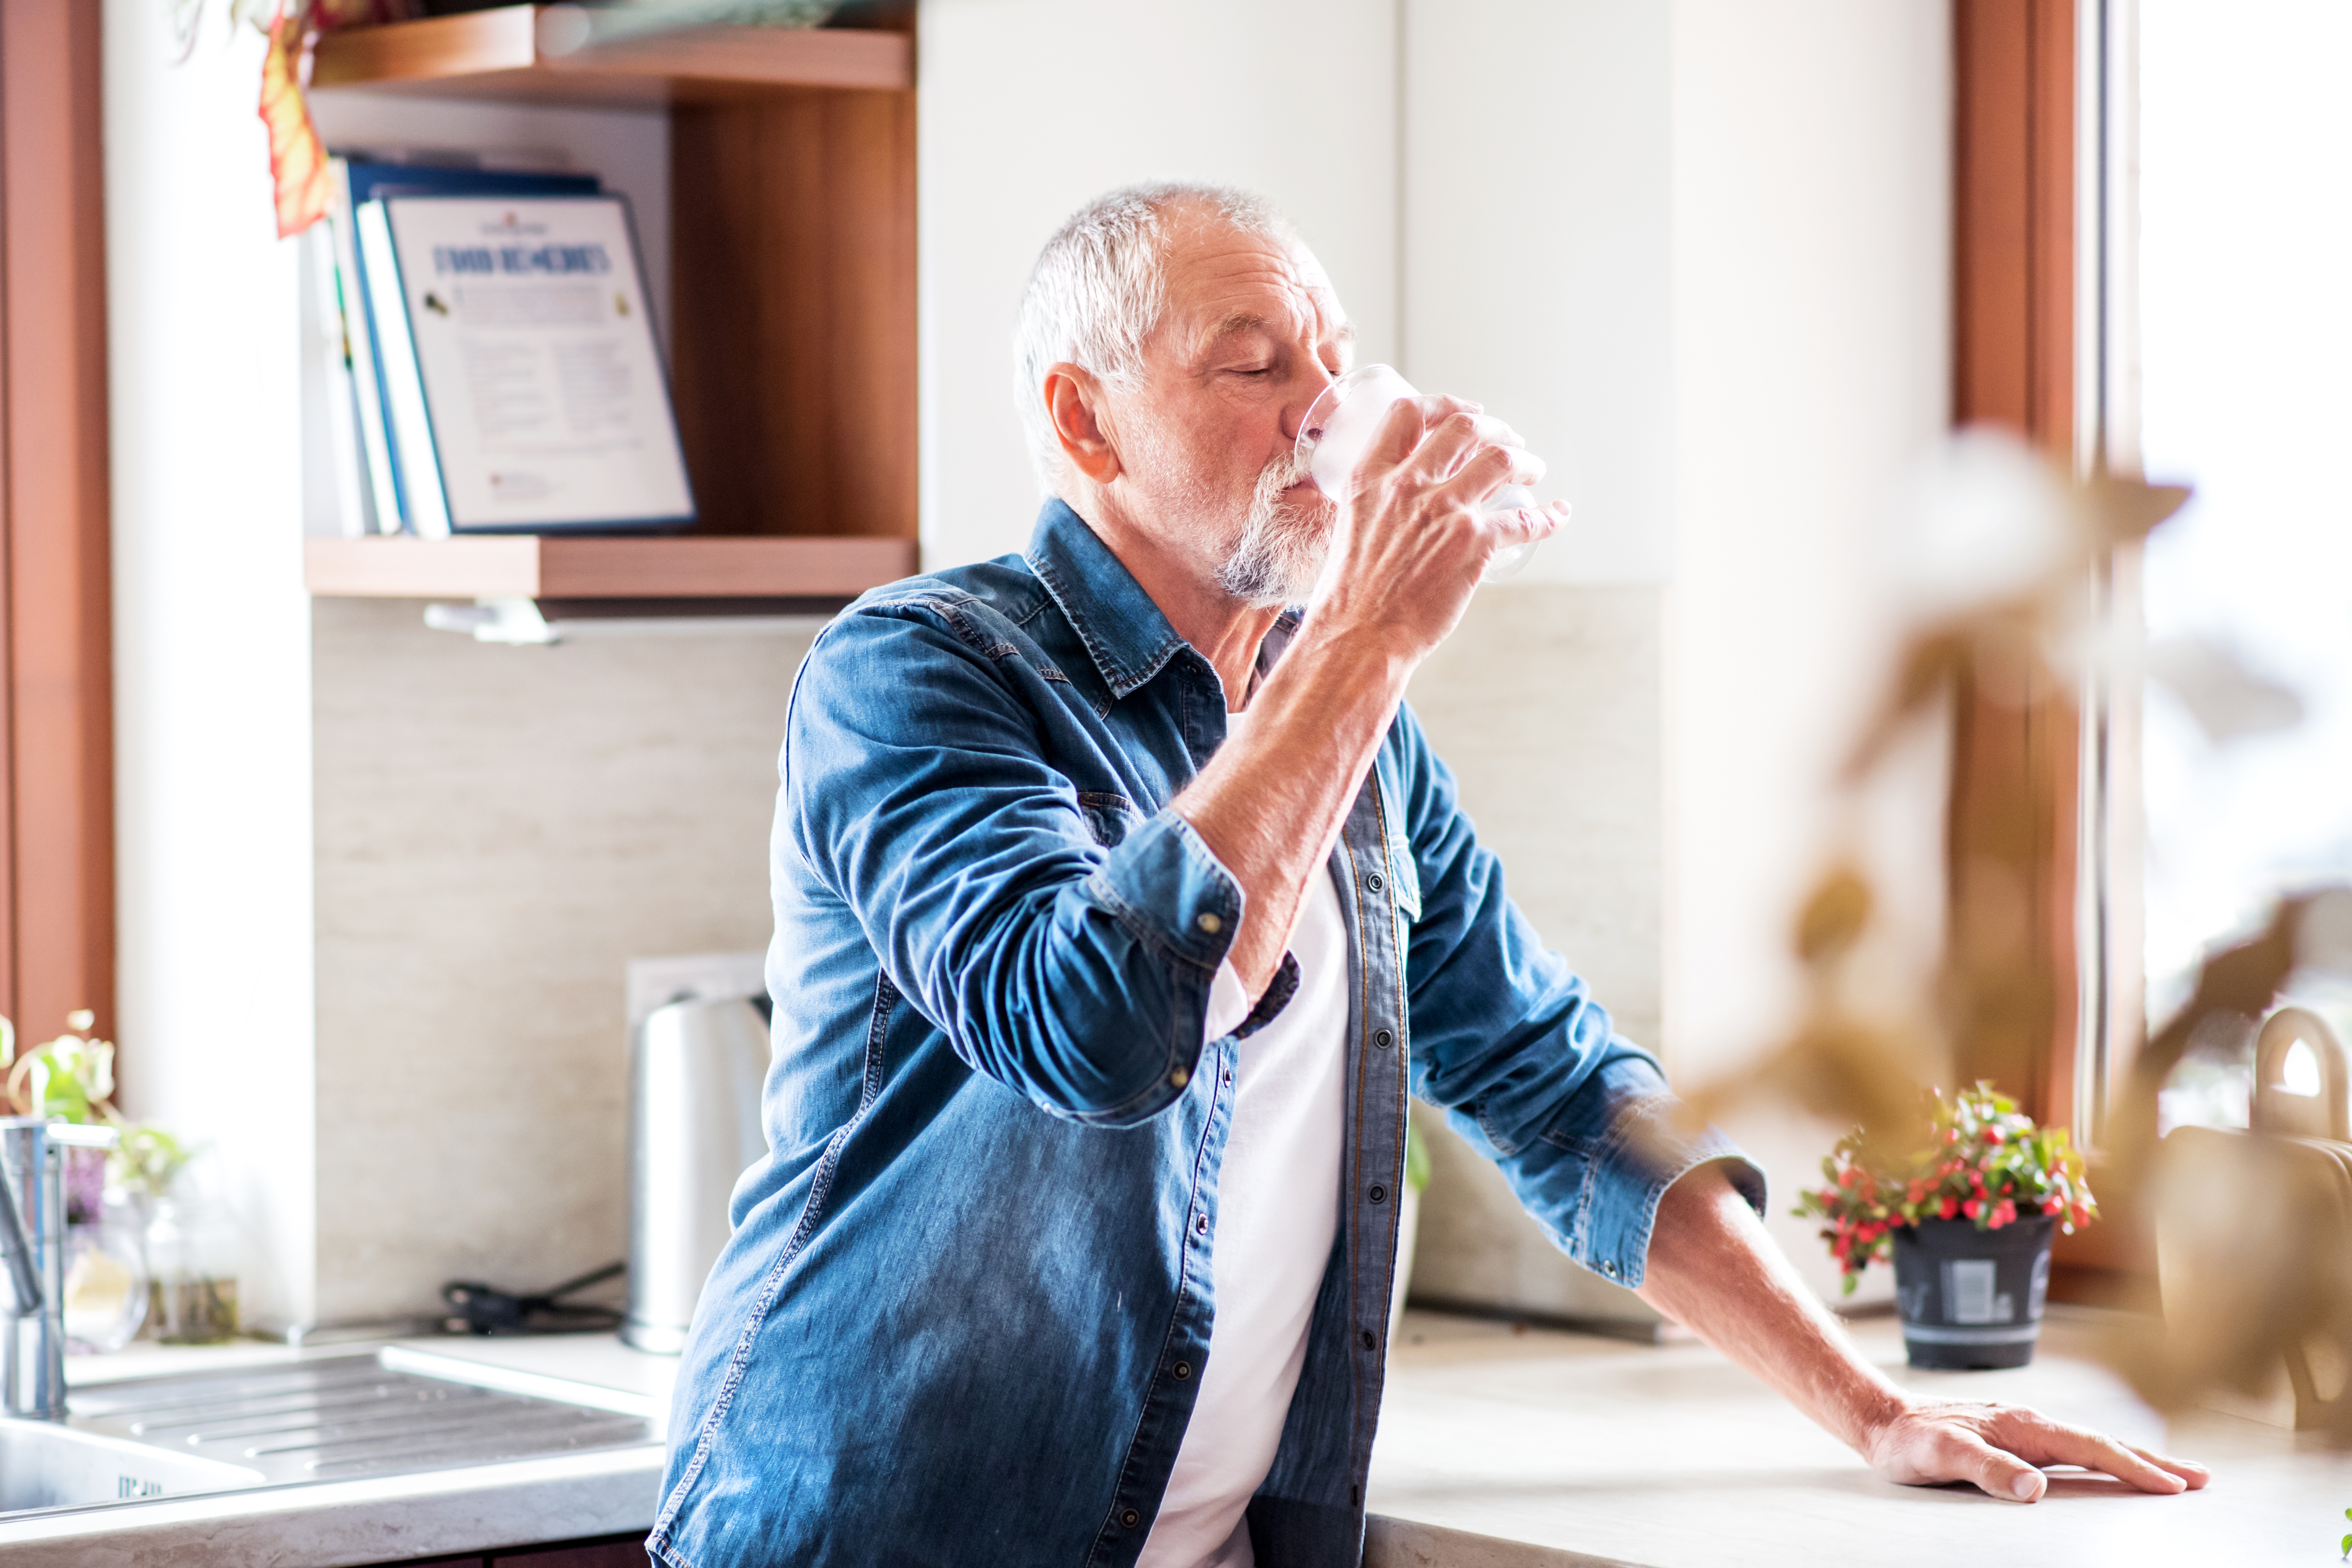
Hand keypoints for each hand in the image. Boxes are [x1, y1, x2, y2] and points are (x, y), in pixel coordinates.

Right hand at [1305, 394, 1565, 661]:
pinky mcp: (1473, 544)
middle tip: (1510, 441)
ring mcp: (1443, 512)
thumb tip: (1400, 507)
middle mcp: (1408, 485)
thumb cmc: (1350, 596)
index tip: (1467, 413)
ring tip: (1533, 469)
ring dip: (1525, 460)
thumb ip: (1376, 508)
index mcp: (1370, 479)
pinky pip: (1525, 518)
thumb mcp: (1351, 530)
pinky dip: (1549, 515)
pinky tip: (1558, 514)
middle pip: (1464, 428)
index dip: (1445, 405)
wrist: (1359, 636)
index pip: (1408, 414)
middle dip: (1495, 429)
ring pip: (1500, 461)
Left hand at [1862, 1397, 2211, 1501]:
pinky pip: (2076, 1450)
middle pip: (2104, 1442)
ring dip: (2136, 1459)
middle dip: (2153, 1461)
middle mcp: (2032, 1424)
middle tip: (2201, 1478)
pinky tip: (2119, 1467)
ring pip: (2093, 1444)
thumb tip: (2035, 1488)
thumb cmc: (1911, 1443)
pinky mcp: (2021, 1440)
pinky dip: (2107, 1457)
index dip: (2132, 1467)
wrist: (1886, 1423)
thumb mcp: (1943, 1457)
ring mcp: (2028, 1430)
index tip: (2173, 1486)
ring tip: (2178, 1474)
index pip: (2091, 1448)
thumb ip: (1987, 1470)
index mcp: (2023, 1427)